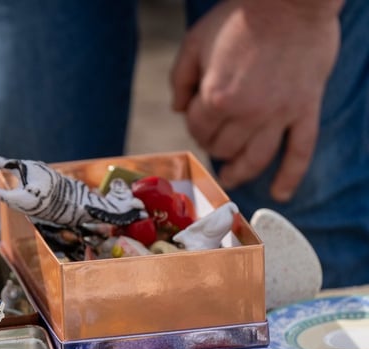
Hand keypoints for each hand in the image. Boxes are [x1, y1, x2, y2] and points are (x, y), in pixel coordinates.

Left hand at [171, 0, 342, 200]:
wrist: (291, 1)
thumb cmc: (239, 18)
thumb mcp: (195, 42)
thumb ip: (180, 79)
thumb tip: (178, 109)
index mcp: (216, 98)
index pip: (197, 128)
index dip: (195, 123)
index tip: (199, 114)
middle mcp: (248, 113)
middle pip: (224, 147)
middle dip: (214, 144)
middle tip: (215, 138)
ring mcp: (279, 114)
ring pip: (256, 158)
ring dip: (240, 171)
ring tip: (231, 177)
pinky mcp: (305, 109)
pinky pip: (300, 151)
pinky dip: (290, 176)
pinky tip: (280, 193)